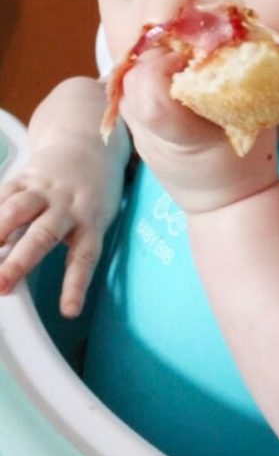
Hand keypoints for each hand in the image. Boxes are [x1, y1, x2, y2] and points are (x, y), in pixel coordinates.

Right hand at [0, 138, 122, 316]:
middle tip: (1, 285)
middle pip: (44, 235)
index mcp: (91, 222)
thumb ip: (70, 246)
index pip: (84, 257)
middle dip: (19, 262)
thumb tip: (37, 281)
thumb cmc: (91, 195)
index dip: (75, 285)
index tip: (69, 312)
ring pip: (17, 210)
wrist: (90, 144)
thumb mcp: (93, 219)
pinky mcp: (22, 178)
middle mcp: (67, 207)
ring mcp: (43, 191)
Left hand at [118, 46, 278, 214]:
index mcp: (177, 134)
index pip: (149, 81)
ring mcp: (136, 134)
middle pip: (133, 75)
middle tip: (193, 59)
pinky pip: (132, 92)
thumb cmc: (246, 163)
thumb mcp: (252, 120)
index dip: (171, 59)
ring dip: (156, 66)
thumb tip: (227, 36)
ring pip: (127, 80)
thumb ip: (237, 80)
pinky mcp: (135, 131)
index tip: (199, 59)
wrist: (226, 204)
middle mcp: (148, 133)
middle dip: (163, 57)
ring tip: (185, 71)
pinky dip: (151, 79)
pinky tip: (175, 85)